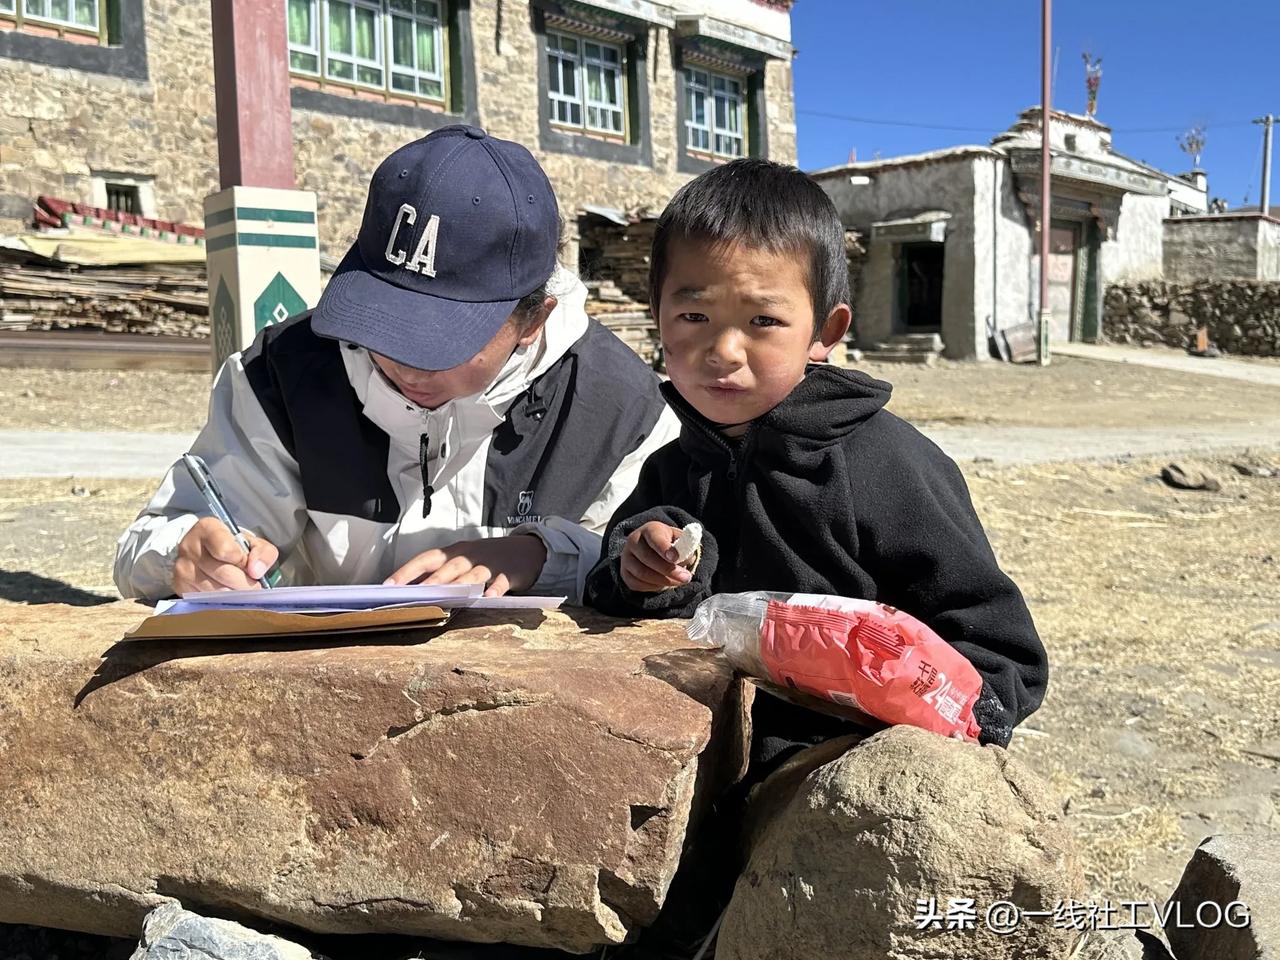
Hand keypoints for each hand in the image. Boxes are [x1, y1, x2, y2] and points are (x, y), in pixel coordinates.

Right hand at [173, 517, 278, 593]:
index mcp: (208, 528)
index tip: (250, 566)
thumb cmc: (231, 546)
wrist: (205, 552)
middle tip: (253, 586)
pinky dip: (220, 601)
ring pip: (215, 590)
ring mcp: (182, 567)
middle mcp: (189, 546)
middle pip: (223, 573)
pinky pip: (205, 599)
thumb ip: (263, 552)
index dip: (243, 562)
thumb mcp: (252, 543)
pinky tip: (226, 593)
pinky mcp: (180, 585)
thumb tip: (256, 571)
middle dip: (244, 583)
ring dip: (233, 594)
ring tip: (240, 588)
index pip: (226, 551)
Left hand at [385, 534, 547, 597]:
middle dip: (430, 583)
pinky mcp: (508, 573)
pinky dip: (494, 589)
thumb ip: (440, 573)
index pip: (425, 559)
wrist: (524, 550)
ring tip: (444, 598)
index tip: (387, 585)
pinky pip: (500, 582)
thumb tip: (410, 590)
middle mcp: (468, 557)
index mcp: (453, 553)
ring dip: (457, 586)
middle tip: (413, 596)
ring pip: (470, 576)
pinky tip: (489, 597)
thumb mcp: (462, 560)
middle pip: (446, 569)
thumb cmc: (484, 559)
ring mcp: (488, 564)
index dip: (407, 571)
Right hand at [621, 521, 692, 592]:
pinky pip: (637, 584)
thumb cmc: (670, 544)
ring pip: (642, 573)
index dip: (664, 548)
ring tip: (679, 582)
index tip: (675, 558)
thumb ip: (685, 546)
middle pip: (648, 557)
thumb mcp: (680, 540)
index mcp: (649, 529)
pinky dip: (653, 587)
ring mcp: (626, 558)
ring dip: (663, 580)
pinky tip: (665, 584)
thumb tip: (684, 557)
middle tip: (686, 577)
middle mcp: (634, 541)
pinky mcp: (624, 573)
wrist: (655, 551)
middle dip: (669, 570)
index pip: (655, 537)